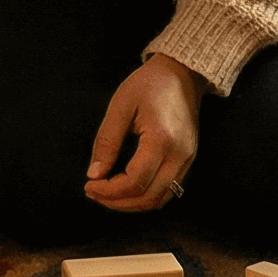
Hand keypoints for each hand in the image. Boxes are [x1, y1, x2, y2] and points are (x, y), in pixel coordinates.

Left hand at [85, 55, 205, 211]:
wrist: (182, 73)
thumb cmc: (150, 83)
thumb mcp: (120, 106)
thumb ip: (107, 142)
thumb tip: (94, 174)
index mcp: (161, 139)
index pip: (135, 181)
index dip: (108, 191)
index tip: (89, 185)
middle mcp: (179, 154)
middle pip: (148, 197)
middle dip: (117, 202)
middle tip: (94, 193)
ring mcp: (187, 159)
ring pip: (160, 199)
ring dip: (132, 204)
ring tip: (108, 194)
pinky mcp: (188, 160)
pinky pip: (169, 190)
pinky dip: (147, 196)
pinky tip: (128, 188)